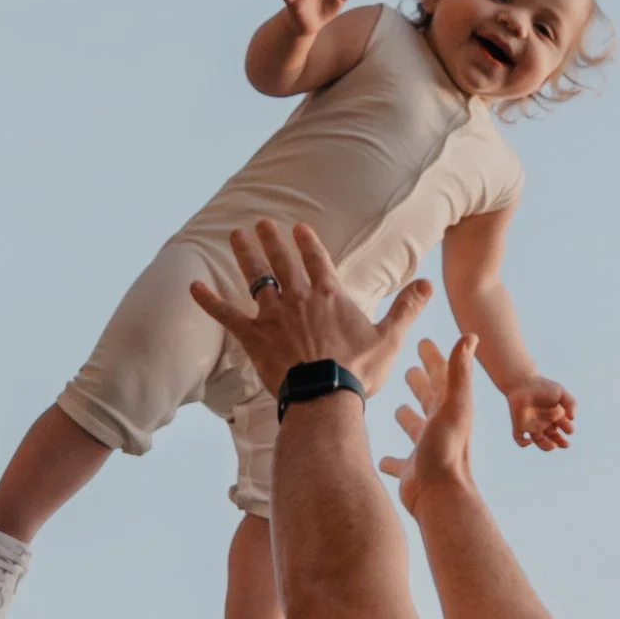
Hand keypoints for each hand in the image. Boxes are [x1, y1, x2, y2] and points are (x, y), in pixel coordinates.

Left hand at [189, 217, 431, 398]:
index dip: (306, 242)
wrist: (326, 397)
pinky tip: (192, 286)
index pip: (316, 259)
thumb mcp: (389, 338)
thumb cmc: (358, 370)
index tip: (298, 227)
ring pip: (256, 277)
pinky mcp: (254, 337)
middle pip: (283, 261)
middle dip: (271, 239)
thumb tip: (427, 284)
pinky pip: (227, 315)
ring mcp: (274, 316)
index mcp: (329, 295)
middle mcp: (299, 298)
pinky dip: (209, 300)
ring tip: (236, 234)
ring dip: (245, 254)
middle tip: (260, 222)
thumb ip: (406, 308)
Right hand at [378, 334, 477, 520]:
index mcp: (449, 409)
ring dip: (408, 418)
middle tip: (408, 369)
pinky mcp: (411, 471)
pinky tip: (381, 460)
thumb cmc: (447, 449)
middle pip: (428, 400)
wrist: (441, 496)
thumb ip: (459, 371)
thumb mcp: (453, 405)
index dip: (433, 358)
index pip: (441, 376)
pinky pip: (397, 463)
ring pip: (415, 429)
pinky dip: (390, 460)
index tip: (423, 341)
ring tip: (397, 409)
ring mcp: (425, 450)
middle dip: (420, 384)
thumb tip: (472, 334)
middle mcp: (439, 427)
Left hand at [508, 374, 575, 451]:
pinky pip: (519, 438)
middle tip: (566, 444)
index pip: (564, 428)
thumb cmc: (543, 386)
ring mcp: (531, 425)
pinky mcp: (519, 425)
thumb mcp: (560, 392)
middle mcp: (544, 423)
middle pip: (554, 438)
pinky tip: (530, 440)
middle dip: (561, 443)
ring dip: (546, 447)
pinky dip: (523, 443)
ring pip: (540, 442)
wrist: (522, 381)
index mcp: (555, 416)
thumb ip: (571, 403)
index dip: (568, 429)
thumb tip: (573, 418)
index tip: (566, 423)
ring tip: (553, 446)